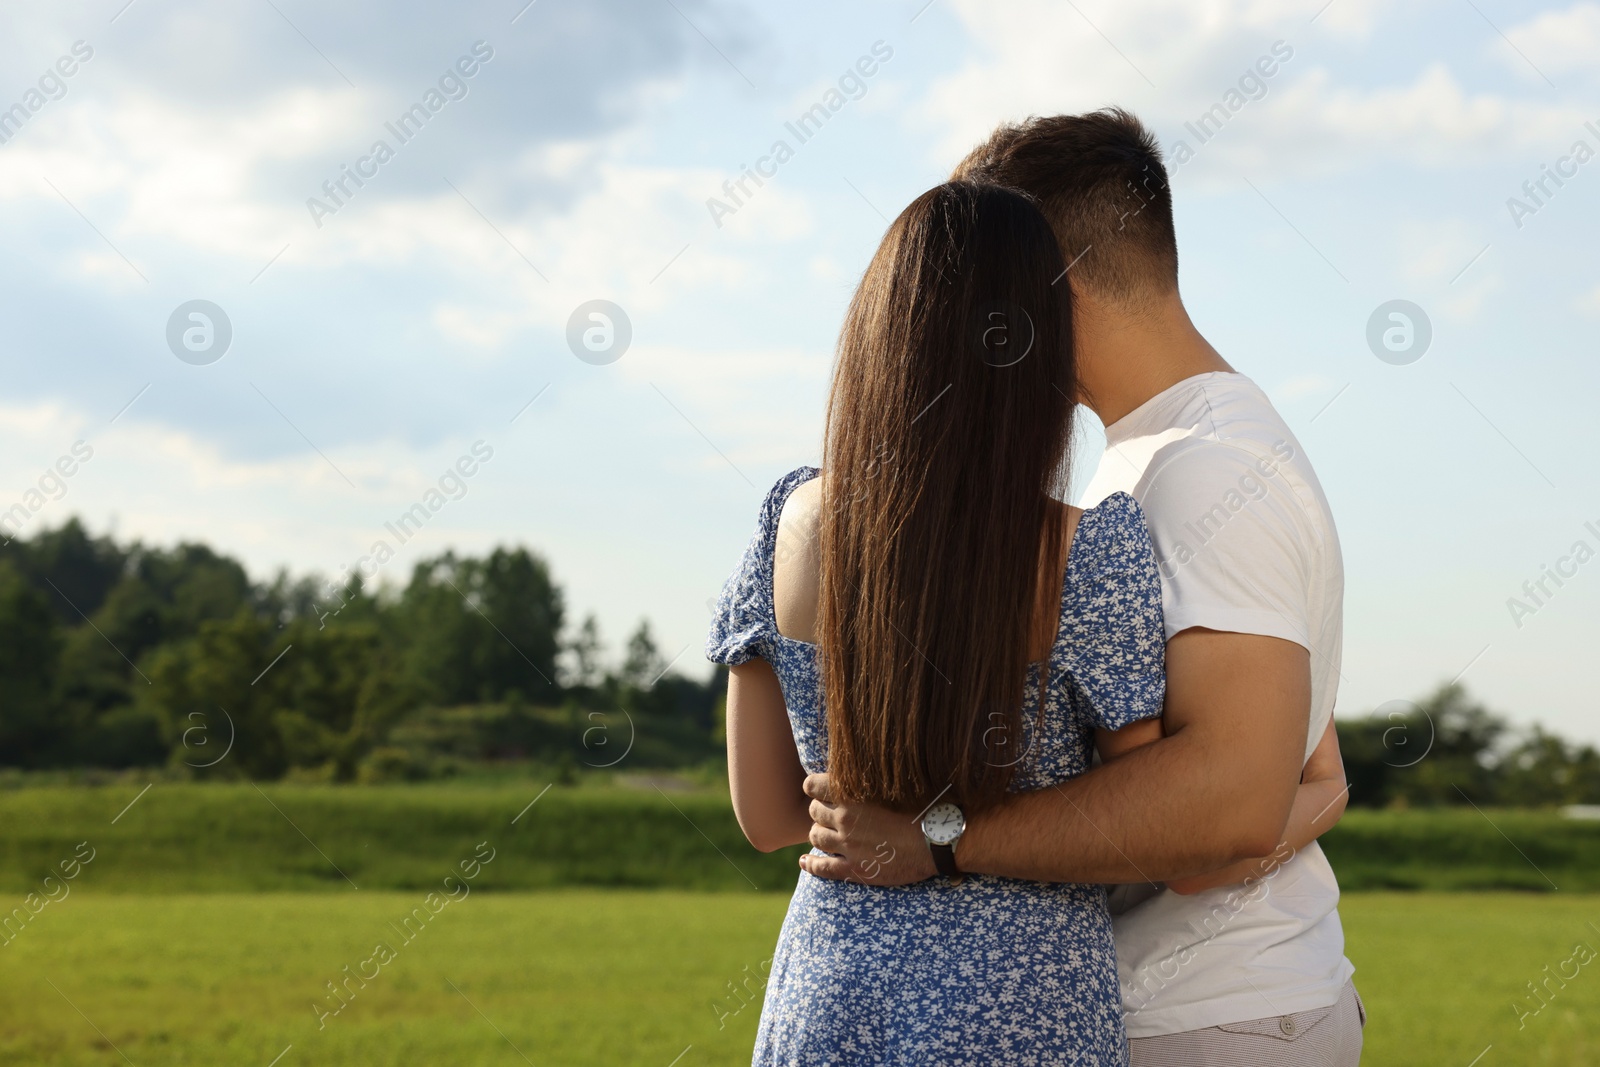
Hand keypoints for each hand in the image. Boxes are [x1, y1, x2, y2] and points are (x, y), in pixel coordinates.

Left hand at [799, 773, 936, 885]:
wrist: (937, 840)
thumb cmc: (921, 807)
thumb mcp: (893, 784)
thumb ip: (870, 779)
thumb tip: (858, 772)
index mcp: (852, 796)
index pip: (814, 786)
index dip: (813, 787)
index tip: (816, 788)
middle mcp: (845, 820)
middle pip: (814, 812)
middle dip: (818, 810)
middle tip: (827, 812)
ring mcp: (848, 846)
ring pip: (816, 837)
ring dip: (817, 833)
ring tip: (823, 833)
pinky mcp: (855, 869)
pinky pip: (823, 868)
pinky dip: (811, 864)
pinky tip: (805, 861)